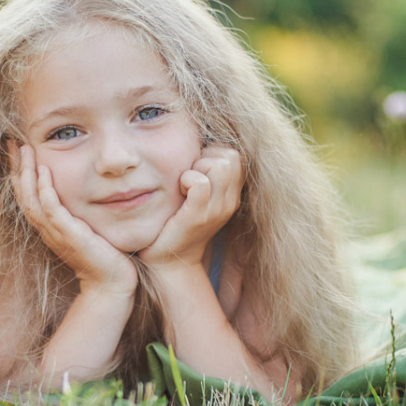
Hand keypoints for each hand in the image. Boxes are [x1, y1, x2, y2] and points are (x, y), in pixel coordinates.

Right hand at [8, 141, 137, 292]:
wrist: (111, 282)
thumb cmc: (103, 256)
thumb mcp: (86, 228)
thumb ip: (78, 212)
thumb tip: (84, 189)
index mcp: (49, 227)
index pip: (28, 195)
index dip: (20, 172)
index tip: (18, 149)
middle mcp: (47, 229)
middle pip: (23, 194)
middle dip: (17, 167)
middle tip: (14, 143)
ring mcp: (56, 233)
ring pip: (32, 199)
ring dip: (27, 173)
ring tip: (26, 150)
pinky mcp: (69, 235)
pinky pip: (51, 209)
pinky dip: (45, 190)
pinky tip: (43, 171)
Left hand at [139, 146, 242, 267]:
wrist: (170, 261)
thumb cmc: (176, 221)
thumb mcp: (197, 196)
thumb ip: (203, 173)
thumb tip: (195, 144)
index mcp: (231, 195)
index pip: (235, 155)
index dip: (213, 153)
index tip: (196, 169)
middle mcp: (229, 202)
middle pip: (231, 155)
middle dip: (207, 156)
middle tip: (189, 175)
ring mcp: (216, 210)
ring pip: (220, 165)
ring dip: (197, 167)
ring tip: (184, 184)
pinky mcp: (198, 216)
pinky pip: (200, 183)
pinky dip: (187, 179)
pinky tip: (178, 191)